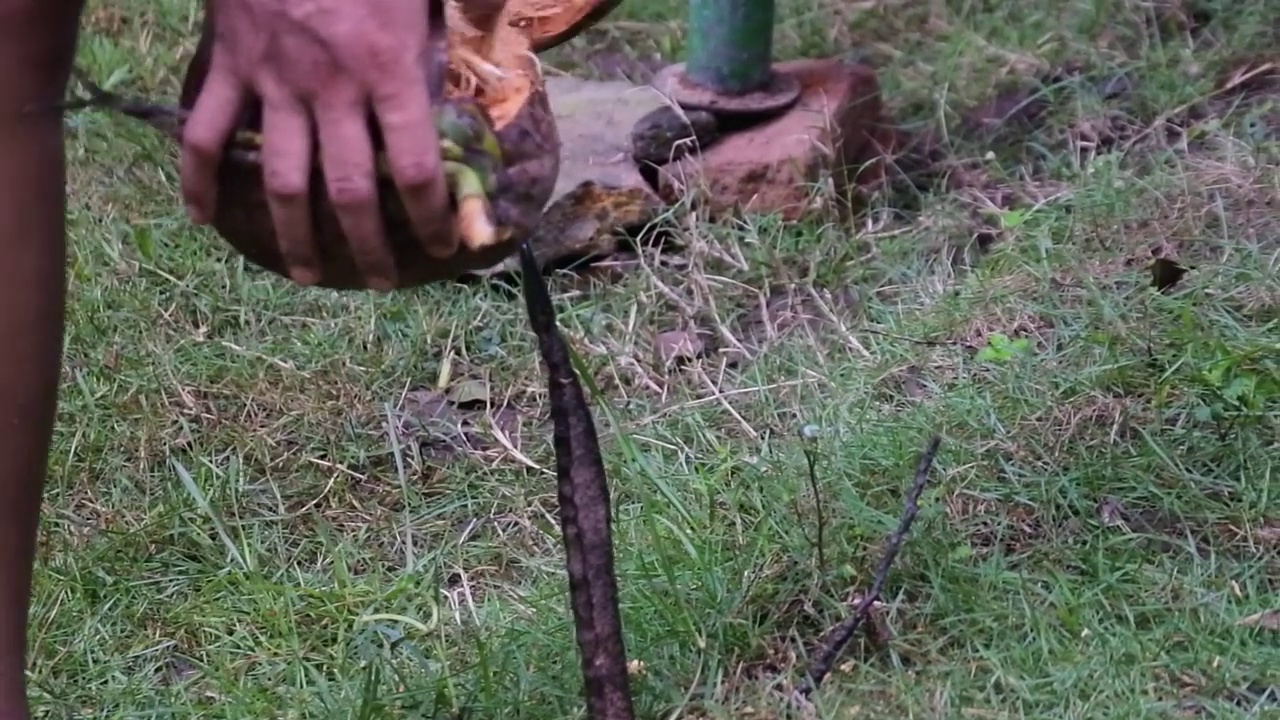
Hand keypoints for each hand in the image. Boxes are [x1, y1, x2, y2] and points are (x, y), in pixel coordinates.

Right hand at [179, 0, 456, 290]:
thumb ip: (464, 12)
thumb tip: (498, 35)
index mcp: (387, 69)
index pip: (414, 168)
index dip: (430, 218)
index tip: (442, 248)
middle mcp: (331, 90)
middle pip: (349, 191)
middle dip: (367, 246)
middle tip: (380, 282)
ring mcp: (273, 82)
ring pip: (281, 179)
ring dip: (294, 235)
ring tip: (306, 276)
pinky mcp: (229, 66)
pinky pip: (205, 133)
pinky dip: (197, 178)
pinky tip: (201, 218)